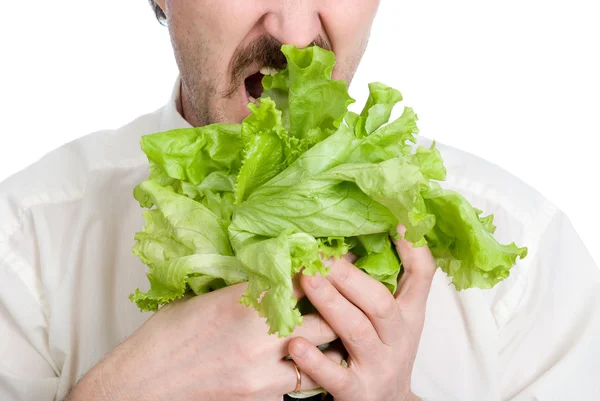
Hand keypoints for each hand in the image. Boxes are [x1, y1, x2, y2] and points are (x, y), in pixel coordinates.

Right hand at [68, 283, 338, 400]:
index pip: (303, 278)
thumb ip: (239, 287)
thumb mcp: (201, 299)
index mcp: (244, 303)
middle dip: (335, 307)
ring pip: (321, 355)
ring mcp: (265, 373)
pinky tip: (302, 362)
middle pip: (325, 318)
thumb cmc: (164, 340)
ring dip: (326, 344)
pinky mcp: (263, 399)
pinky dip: (305, 372)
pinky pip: (300, 384)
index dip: (322, 268)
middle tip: (341, 298)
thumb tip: (265, 271)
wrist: (141, 387)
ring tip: (331, 333)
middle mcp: (261, 337)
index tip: (334, 262)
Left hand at [288, 225, 434, 400]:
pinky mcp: (357, 393)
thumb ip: (381, 283)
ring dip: (331, 303)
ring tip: (306, 279)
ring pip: (357, 332)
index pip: (422, 278)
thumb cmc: (383, 351)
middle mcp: (397, 339)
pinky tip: (295, 344)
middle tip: (319, 254)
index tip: (396, 221)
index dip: (413, 250)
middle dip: (350, 276)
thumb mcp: (393, 319)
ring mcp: (378, 367)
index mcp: (408, 315)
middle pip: (380, 303)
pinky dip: (315, 360)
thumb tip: (361, 234)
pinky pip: (336, 376)